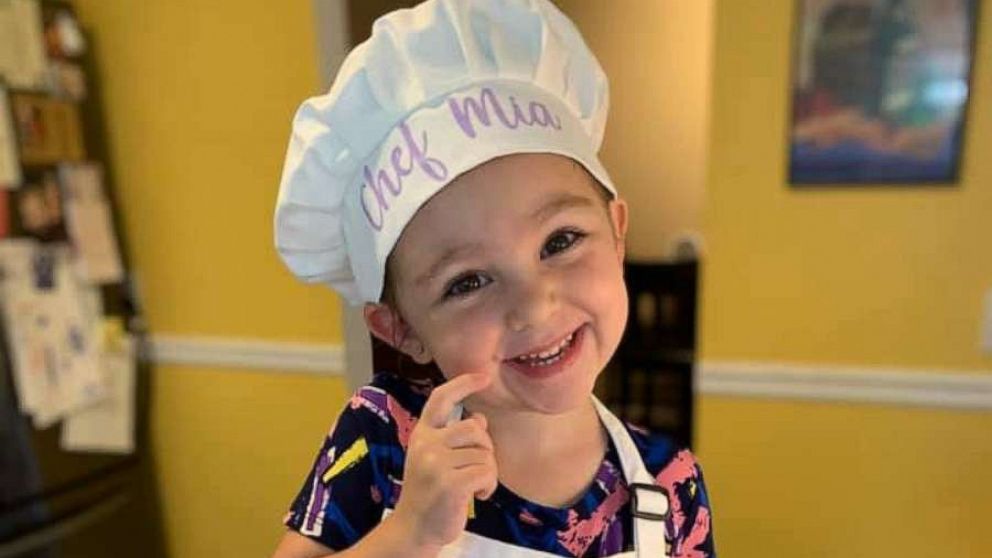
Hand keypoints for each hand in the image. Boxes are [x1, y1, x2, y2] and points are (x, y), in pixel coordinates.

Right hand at [390, 373, 497, 550]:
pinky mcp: (450, 483)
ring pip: (485, 454)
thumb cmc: (430, 492)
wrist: (414, 528)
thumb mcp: (437, 458)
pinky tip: (477, 496)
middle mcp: (426, 444)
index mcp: (422, 434)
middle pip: (475, 428)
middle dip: (485, 449)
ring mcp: (436, 463)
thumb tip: (480, 419)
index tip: (484, 376)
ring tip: (473, 486)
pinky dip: (489, 486)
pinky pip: (487, 473)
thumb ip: (455, 437)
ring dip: (488, 473)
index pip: (441, 398)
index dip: (463, 383)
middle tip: (477, 469)